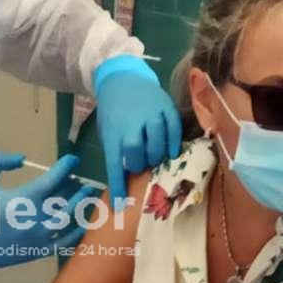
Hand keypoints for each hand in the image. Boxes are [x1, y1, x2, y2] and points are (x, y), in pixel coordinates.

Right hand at [0, 152, 98, 274]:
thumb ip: (0, 160)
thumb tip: (21, 158)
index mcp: (24, 198)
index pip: (54, 179)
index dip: (66, 167)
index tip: (72, 160)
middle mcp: (37, 218)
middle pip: (65, 199)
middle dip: (75, 187)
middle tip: (81, 180)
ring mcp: (39, 237)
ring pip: (68, 220)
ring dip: (80, 206)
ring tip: (87, 197)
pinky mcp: (36, 252)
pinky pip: (62, 243)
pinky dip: (75, 234)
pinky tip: (82, 226)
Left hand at [94, 56, 183, 202]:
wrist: (122, 78)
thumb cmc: (114, 112)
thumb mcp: (108, 131)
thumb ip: (117, 152)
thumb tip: (125, 179)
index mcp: (113, 131)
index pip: (114, 163)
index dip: (117, 185)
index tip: (120, 204)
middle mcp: (132, 122)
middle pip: (136, 150)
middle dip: (139, 164)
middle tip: (141, 166)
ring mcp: (150, 113)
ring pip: (157, 140)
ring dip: (157, 155)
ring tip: (155, 158)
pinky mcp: (165, 106)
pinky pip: (173, 128)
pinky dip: (174, 143)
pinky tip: (171, 151)